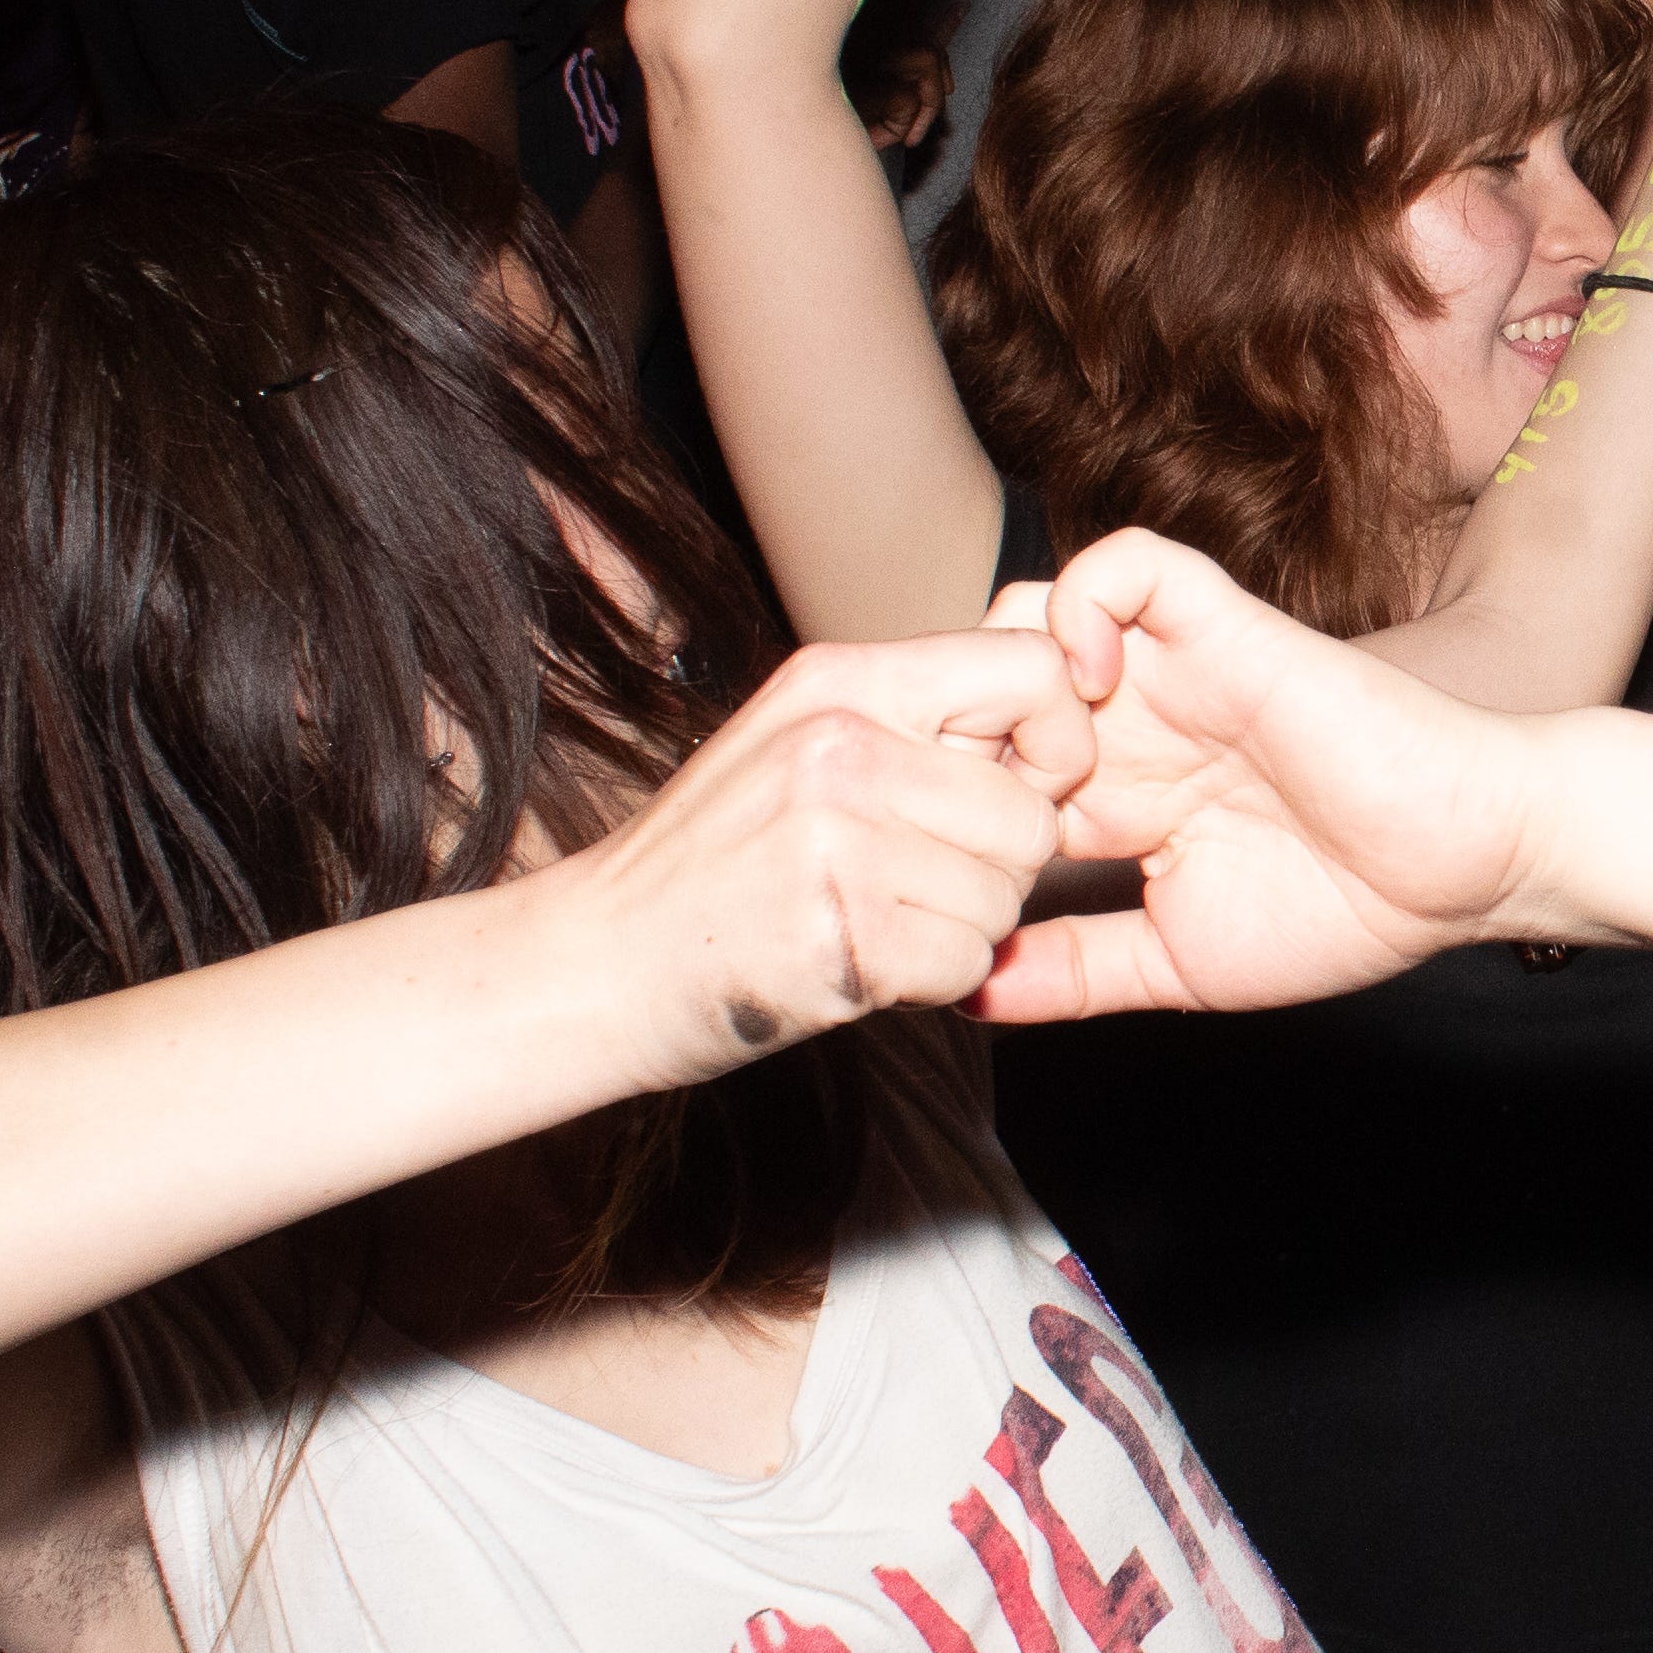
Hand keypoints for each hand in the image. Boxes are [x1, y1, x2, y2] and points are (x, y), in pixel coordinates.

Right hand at [553, 631, 1091, 1090]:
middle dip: (998, 868)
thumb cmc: (714, 860)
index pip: (1033, 670)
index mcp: (841, 680)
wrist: (591, 963)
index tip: (1018, 787)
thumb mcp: (799, 742)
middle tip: (915, 883)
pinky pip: (967, 963)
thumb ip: (913, 720)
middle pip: (1033, 815)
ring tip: (874, 918)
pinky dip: (932, 982)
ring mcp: (835, 841)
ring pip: (1007, 899)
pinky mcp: (840, 937)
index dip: (1057, 741)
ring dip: (961, 930)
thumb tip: (1061, 702)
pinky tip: (863, 963)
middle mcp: (841, 746)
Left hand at [978, 531, 1558, 1020]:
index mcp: (1115, 796)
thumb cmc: (1347, 913)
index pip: (981, 766)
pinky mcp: (1224, 626)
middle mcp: (1130, 723)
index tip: (944, 862)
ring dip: (1010, 670)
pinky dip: (1082, 603)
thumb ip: (1072, 973)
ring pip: (1033, 607)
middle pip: (983, 678)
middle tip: (969, 798)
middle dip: (953, 731)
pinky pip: (1125, 563)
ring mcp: (1172, 669)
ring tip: (1039, 752)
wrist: (1461, 866)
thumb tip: (962, 997)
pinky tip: (1089, 684)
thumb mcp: (1176, 964)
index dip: (943, 797)